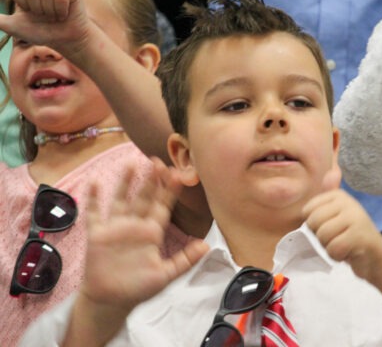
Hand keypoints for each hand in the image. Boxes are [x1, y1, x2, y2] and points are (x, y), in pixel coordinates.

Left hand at [0, 0, 92, 57]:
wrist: (66, 40)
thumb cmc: (43, 32)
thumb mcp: (15, 28)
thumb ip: (0, 21)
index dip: (26, 7)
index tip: (34, 14)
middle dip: (40, 10)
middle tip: (47, 16)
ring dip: (52, 12)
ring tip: (56, 15)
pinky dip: (62, 10)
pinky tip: (65, 13)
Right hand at [80, 157, 208, 311]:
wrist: (111, 302)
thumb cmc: (138, 288)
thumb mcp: (166, 275)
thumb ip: (185, 260)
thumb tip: (206, 246)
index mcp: (152, 232)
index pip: (163, 206)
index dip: (169, 191)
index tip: (177, 174)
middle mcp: (135, 225)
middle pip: (144, 197)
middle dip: (151, 180)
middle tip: (157, 160)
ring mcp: (116, 228)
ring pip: (122, 199)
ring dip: (125, 182)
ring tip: (131, 164)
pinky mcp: (98, 235)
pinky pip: (95, 214)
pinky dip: (93, 199)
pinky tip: (94, 182)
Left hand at [303, 167, 381, 279]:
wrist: (375, 256)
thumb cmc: (351, 236)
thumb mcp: (337, 213)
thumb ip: (329, 194)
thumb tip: (333, 170)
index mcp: (338, 196)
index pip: (307, 211)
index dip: (314, 225)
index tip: (330, 227)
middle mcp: (348, 202)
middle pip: (313, 223)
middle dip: (321, 237)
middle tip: (337, 237)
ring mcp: (355, 217)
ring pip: (322, 236)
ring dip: (329, 247)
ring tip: (343, 244)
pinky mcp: (359, 236)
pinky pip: (333, 248)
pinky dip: (338, 256)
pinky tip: (349, 252)